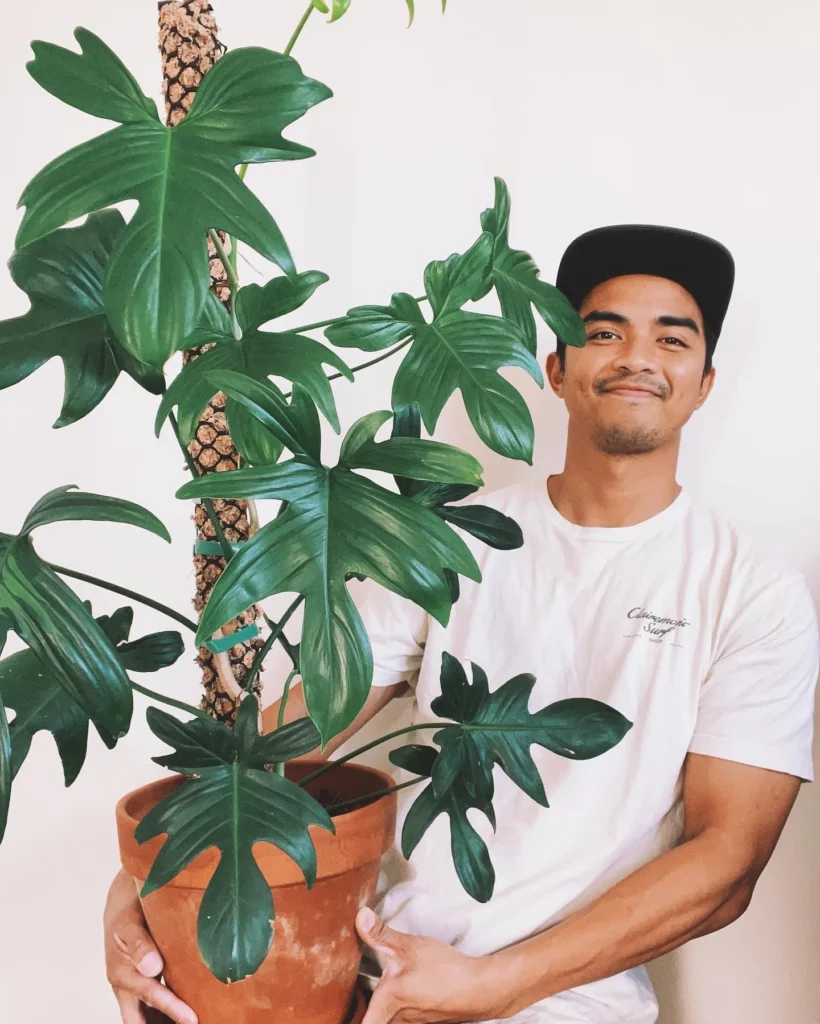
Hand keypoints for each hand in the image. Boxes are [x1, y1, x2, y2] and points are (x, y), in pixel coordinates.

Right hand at [104, 868, 197, 1023]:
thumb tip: (152, 967)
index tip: (192, 1020)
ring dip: (166, 1021)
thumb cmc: (128, 909)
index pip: (151, 996)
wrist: (123, 900)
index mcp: (122, 973)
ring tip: (196, 1019)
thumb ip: (140, 943)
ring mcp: (134, 985)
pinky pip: (153, 1004)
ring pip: (147, 1015)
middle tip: (193, 1023)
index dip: (172, 1010)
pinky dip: (167, 1012)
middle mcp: (126, 985)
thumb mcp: (130, 922)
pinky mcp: (144, 982)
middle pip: (141, 1020)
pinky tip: (187, 1014)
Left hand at [356, 908, 509, 1023]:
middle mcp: (397, 1019)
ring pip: (388, 1019)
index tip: (331, 1014)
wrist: (480, 989)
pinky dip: (394, 1007)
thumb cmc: (444, 971)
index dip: (346, 1018)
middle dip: (360, 1010)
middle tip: (348, 998)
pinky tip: (401, 987)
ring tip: (368, 991)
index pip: (362, 1023)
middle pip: (372, 1020)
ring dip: (378, 1008)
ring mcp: (413, 1021)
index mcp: (387, 1003)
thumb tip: (359, 916)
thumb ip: (381, 934)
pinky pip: (402, 1016)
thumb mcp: (409, 946)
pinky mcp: (425, 1018)